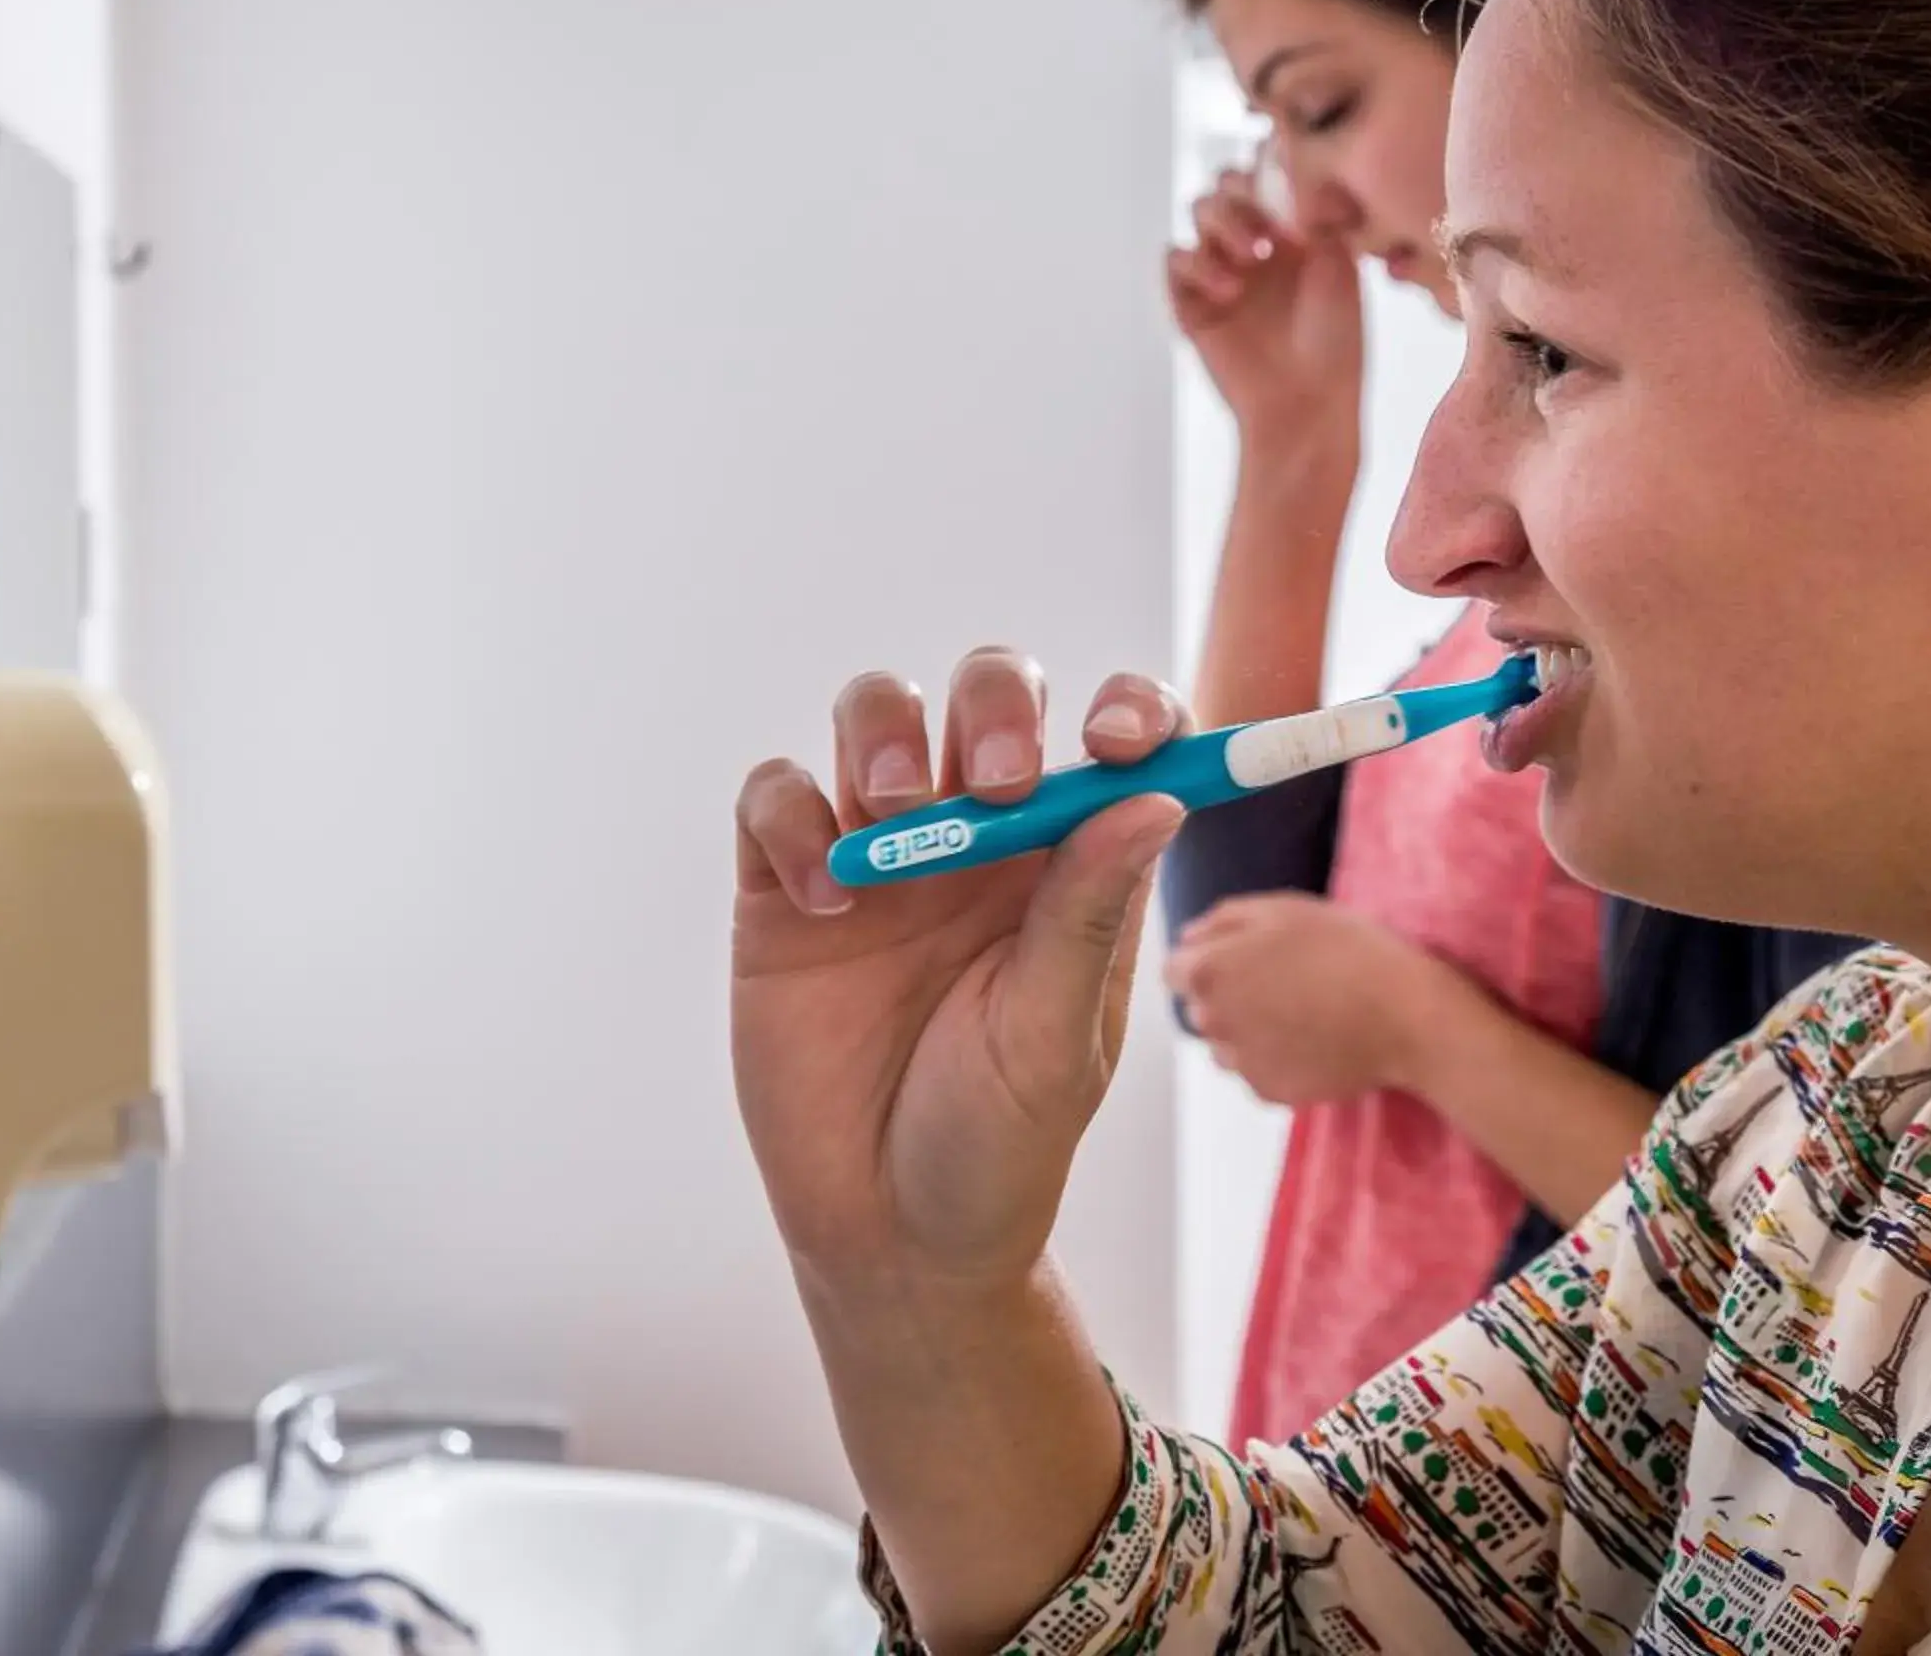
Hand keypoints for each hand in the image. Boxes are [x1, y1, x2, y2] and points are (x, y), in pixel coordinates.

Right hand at [732, 654, 1188, 1295]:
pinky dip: (792, 820)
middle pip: (986, 696)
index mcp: (1069, 868)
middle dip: (993, 706)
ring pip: (874, 716)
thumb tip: (1154, 799)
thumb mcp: (1053, 1039)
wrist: (887, 1234)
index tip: (1126, 738)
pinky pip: (776, 797)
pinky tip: (820, 901)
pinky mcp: (782, 887)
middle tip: (997, 779)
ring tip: (891, 816)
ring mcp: (876, 856)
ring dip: (884, 733)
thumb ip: (1086, 917)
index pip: (1110, 747)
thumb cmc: (996, 1145)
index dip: (1128, 713)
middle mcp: (976, 840)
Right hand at [1165, 171, 1365, 457]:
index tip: (1295, 191)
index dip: (1273, 164)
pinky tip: (1228, 289)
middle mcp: (1256, 240)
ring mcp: (1221, 268)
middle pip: (1228, 179)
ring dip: (1224, 222)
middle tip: (1273, 229)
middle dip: (1247, 193)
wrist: (1307, 403)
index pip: (1269, 169)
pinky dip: (1198, 264)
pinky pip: (1175, 259)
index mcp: (1295, 226)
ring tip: (1252, 258)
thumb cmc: (1336, 340)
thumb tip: (1298, 160)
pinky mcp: (1190, 300)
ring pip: (1200, 209)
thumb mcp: (1341, 263)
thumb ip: (1318, 208)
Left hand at [1165, 893, 1472, 1107]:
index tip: (1246, 959)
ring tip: (1302, 1015)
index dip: (1208, 960)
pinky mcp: (1269, 1092)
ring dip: (1248, 1031)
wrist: (1405, 1016)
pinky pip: (1258, 1071)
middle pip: (1200, 1007)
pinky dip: (1276, 1059)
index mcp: (1207, 972)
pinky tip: (1313, 1042)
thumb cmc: (1346, 950)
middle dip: (1227, 996)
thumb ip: (1222, 920)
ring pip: (1226, 1043)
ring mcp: (1240, 1062)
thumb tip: (1187, 937)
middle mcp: (1211, 1022)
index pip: (1174, 970)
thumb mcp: (1284, 909)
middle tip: (1282, 984)